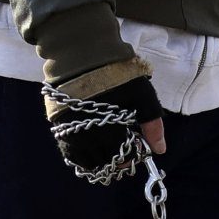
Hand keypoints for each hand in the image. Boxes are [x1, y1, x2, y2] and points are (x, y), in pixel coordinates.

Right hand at [47, 72, 165, 177]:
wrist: (82, 57)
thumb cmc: (117, 77)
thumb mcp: (143, 98)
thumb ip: (152, 126)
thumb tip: (160, 150)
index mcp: (111, 134)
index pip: (122, 159)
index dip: (131, 155)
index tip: (134, 146)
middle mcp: (89, 140)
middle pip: (104, 162)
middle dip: (115, 157)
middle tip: (121, 145)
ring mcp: (71, 134)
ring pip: (85, 160)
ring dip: (97, 158)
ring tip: (106, 147)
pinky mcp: (59, 127)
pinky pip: (69, 151)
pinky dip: (80, 153)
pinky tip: (89, 145)